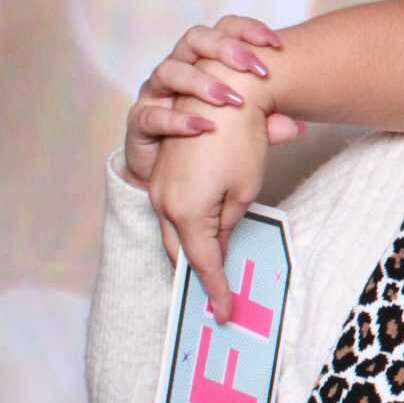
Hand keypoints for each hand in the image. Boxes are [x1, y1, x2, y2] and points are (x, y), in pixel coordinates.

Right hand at [121, 16, 303, 188]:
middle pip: (194, 39)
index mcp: (204, 61)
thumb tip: (298, 126)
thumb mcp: (243, 130)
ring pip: (170, 71)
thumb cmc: (209, 140)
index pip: (223, 30)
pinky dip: (179, 120)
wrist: (168, 174)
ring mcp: (155, 94)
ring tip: (232, 100)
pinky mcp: (139, 122)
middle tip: (257, 69)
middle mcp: (178, 69)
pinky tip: (205, 127)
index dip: (248, 30)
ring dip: (203, 82)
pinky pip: (153, 115)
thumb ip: (265, 125)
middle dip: (226, 49)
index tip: (276, 43)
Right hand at [149, 97, 270, 322]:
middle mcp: (165, 203)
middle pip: (180, 253)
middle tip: (219, 302)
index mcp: (186, 211)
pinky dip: (189, 231)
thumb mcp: (244, 188)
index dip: (216, 289)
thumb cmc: (238, 138)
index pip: (203, 263)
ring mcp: (160, 188)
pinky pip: (174, 213)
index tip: (226, 312)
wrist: (218, 90)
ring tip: (212, 278)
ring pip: (174, 233)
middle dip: (200, 278)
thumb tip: (221, 244)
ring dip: (192, 255)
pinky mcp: (163, 175)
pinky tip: (205, 240)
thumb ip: (229, 222)